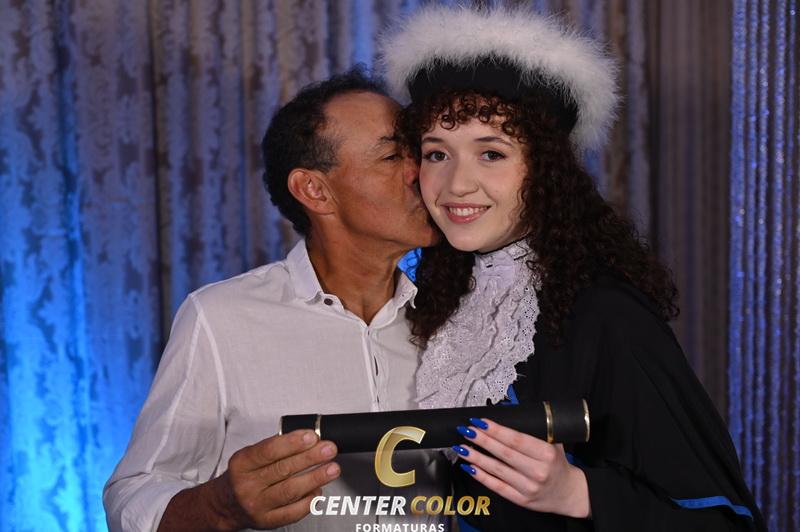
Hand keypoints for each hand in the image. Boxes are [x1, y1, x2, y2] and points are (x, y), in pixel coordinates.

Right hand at [159, 429, 339, 530]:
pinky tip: (319, 490)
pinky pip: (293, 512)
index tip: (312, 437)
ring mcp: (257, 505)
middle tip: (329, 450)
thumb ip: (275, 447)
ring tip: (332, 469)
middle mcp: (247, 485)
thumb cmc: (243, 475)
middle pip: (283, 470)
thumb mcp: (250, 455)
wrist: (226, 504)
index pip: (269, 451)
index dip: (293, 443)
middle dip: (310, 458)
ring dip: (315, 478)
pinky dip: (309, 500)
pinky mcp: (267, 521)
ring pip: (290, 491)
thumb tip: (309, 439)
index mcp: (242, 464)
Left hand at [453, 418, 589, 518]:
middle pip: (504, 453)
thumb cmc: (558, 464)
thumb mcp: (554, 442)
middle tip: (467, 430)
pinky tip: (470, 467)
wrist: (569, 493)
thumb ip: (535, 428)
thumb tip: (509, 412)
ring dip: (476, 457)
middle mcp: (537, 471)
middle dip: (482, 440)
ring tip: (462, 447)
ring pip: (497, 470)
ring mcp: (528, 487)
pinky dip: (482, 476)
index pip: (516, 440)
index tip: (481, 422)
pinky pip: (497, 486)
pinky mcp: (520, 500)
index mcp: (546, 454)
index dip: (496, 430)